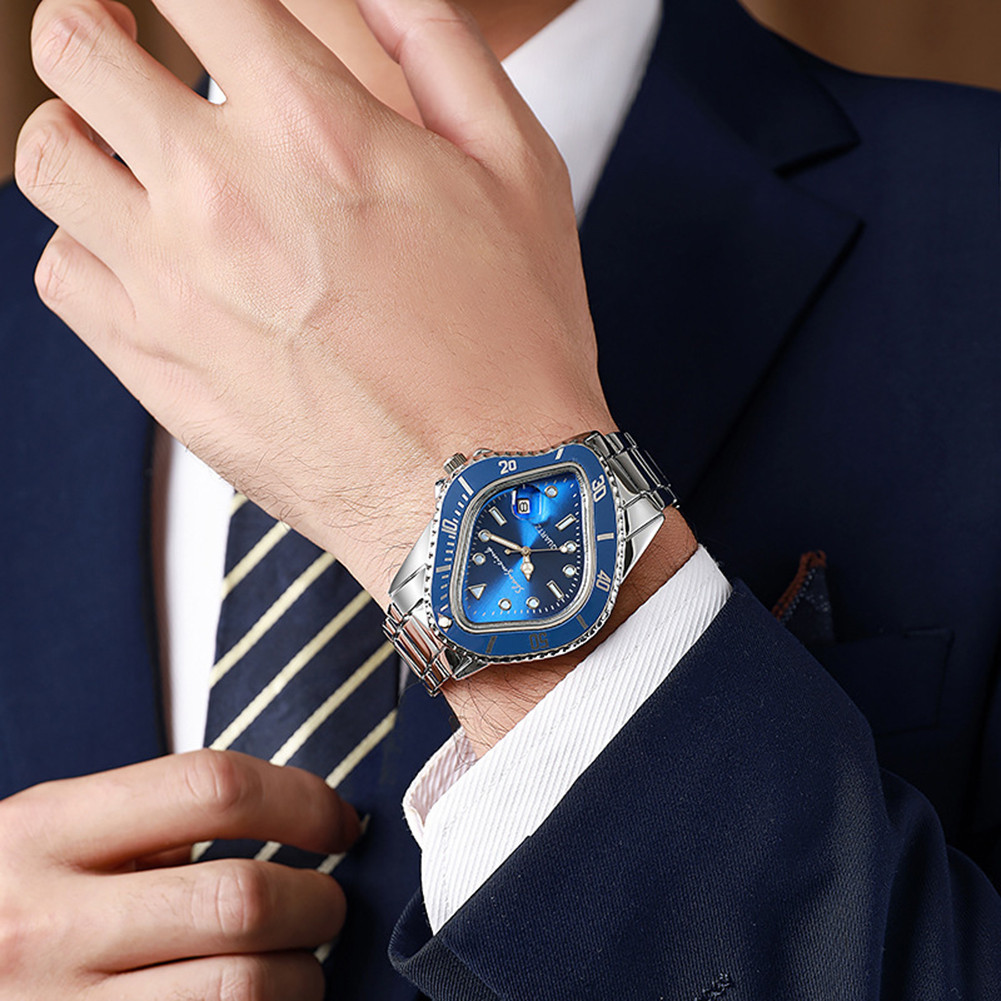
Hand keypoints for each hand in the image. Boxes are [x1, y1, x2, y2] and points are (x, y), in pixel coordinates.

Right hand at [0, 751, 357, 999]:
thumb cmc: (9, 905)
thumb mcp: (53, 838)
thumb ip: (152, 823)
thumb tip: (290, 821)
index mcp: (47, 830)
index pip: (214, 788)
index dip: (302, 800)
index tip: (339, 823)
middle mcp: (47, 923)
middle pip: (241, 899)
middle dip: (316, 901)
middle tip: (326, 905)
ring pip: (240, 988)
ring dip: (299, 976)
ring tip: (297, 965)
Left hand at [15, 0, 612, 605]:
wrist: (485, 496)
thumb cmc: (514, 344)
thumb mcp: (520, 171)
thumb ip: (439, 47)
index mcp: (320, 130)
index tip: (194, 5)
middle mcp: (224, 197)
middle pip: (77, 48)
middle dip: (95, 23)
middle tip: (120, 34)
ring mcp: (175, 289)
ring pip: (47, 159)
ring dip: (79, 134)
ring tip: (126, 154)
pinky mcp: (156, 370)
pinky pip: (63, 273)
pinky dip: (87, 244)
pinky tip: (140, 255)